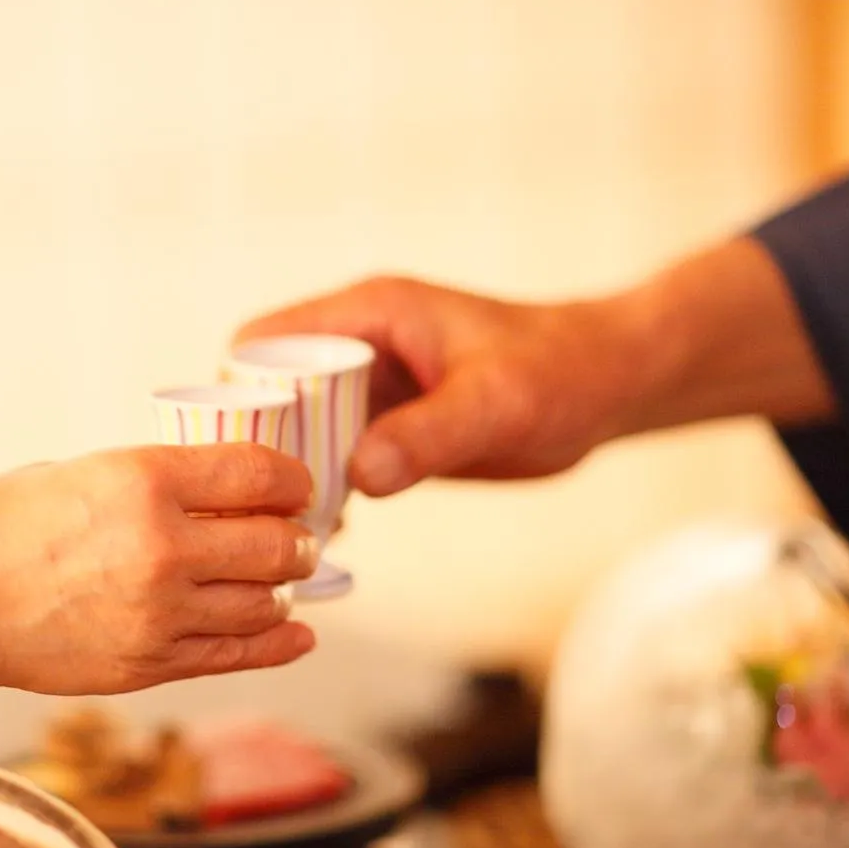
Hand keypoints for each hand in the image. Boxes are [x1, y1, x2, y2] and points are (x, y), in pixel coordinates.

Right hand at [0, 444, 321, 695]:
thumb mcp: (80, 472)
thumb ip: (152, 484)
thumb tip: (209, 493)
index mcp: (145, 479)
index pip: (260, 474)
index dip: (293, 479)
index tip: (298, 486)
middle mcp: (164, 546)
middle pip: (277, 544)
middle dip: (298, 540)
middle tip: (298, 538)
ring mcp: (160, 612)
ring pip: (264, 603)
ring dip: (282, 590)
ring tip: (279, 582)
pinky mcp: (149, 663)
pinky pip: (235, 654)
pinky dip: (276, 643)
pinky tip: (296, 634)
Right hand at [236, 275, 637, 493]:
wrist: (613, 385)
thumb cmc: (561, 373)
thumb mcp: (494, 405)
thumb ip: (427, 437)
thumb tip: (356, 476)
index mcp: (369, 315)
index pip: (265, 340)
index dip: (239, 390)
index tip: (235, 450)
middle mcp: (361, 347)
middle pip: (272, 390)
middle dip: (259, 443)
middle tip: (259, 502)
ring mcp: (374, 388)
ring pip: (300, 429)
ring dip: (291, 472)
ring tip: (286, 525)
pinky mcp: (393, 425)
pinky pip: (337, 455)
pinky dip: (327, 489)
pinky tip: (330, 532)